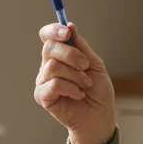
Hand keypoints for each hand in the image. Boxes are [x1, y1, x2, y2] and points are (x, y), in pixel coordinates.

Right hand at [34, 22, 115, 143]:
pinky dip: (71, 88)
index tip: (67, 32)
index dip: (53, 30)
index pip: (47, 37)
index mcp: (60, 56)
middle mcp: (48, 67)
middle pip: (49, 48)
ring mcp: (44, 82)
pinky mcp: (43, 97)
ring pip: (53, 66)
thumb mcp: (94, 65)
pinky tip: (78, 95)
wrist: (99, 118)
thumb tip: (70, 26)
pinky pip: (54, 84)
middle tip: (85, 66)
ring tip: (85, 85)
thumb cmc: (98, 93)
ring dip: (75, 75)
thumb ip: (82, 47)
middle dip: (71, 54)